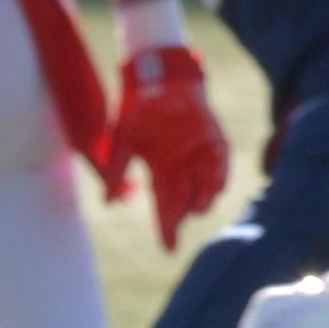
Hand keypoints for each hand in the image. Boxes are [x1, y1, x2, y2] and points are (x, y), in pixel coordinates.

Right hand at [102, 45, 228, 250]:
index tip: (167, 248)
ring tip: (197, 210)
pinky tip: (215, 188)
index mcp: (161, 170)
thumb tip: (108, 202)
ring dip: (202, 199)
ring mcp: (200, 154)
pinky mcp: (215, 140)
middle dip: (180, 219)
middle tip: (175, 236)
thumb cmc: (136, 109)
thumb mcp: (122, 140)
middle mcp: (182, 166)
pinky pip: (220, 162)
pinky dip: (219, 175)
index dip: (166, 226)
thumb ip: (117, 170)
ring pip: (205, 185)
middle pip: (183, 200)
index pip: (164, 205)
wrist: (156, 79)